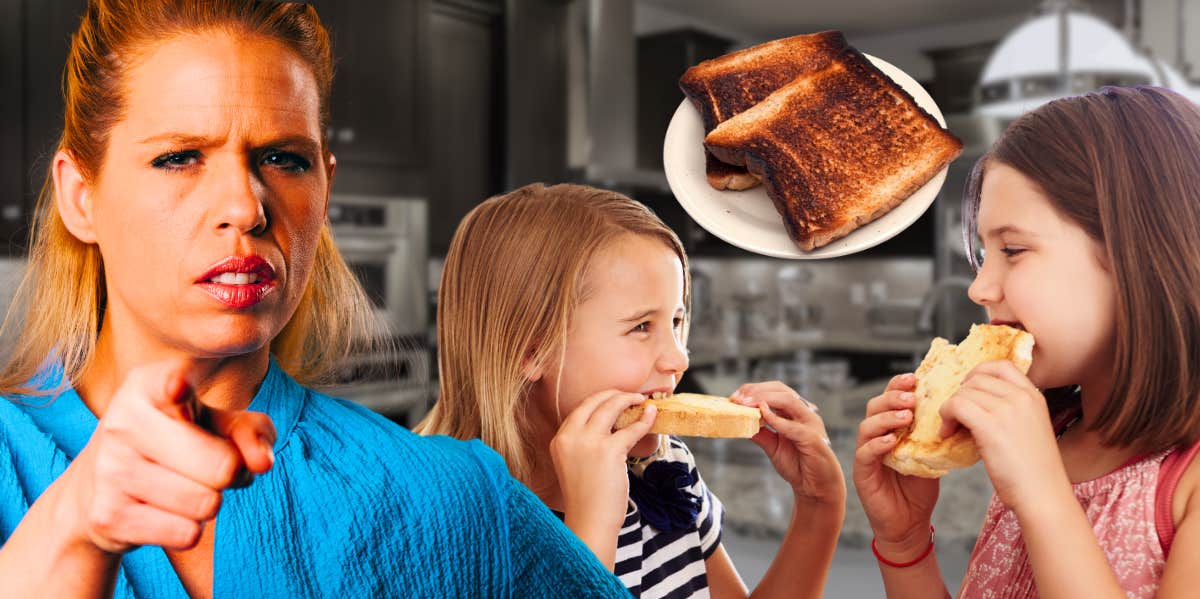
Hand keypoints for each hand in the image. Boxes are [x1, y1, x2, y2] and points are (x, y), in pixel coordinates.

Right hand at [57, 361, 275, 554]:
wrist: (96, 489)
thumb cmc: (176, 443)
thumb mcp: (217, 424)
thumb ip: (252, 431)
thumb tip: (262, 463)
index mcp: (150, 385)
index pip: (174, 381)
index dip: (180, 385)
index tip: (178, 388)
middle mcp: (124, 421)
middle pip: (224, 466)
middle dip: (231, 474)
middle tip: (209, 467)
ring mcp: (110, 469)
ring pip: (207, 504)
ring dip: (209, 503)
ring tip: (184, 487)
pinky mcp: (107, 516)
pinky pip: (186, 534)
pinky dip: (188, 529)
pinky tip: (162, 512)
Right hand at [550, 390, 654, 534]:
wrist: (590, 521)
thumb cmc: (586, 498)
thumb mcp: (575, 464)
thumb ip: (584, 443)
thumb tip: (612, 425)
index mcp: (560, 440)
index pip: (580, 408)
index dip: (599, 399)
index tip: (614, 397)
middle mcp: (570, 436)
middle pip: (594, 401)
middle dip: (615, 394)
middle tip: (631, 395)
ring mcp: (588, 442)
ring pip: (611, 407)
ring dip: (629, 399)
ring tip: (641, 400)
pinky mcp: (609, 450)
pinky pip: (631, 428)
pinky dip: (644, 419)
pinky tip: (651, 414)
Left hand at [733, 381, 844, 505]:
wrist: (815, 487)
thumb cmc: (797, 464)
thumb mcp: (772, 446)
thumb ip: (759, 433)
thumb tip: (739, 422)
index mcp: (795, 412)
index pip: (776, 390)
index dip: (754, 390)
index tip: (734, 398)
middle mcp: (804, 413)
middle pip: (781, 390)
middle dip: (757, 391)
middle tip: (737, 399)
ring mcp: (811, 424)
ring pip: (789, 400)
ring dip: (764, 398)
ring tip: (745, 403)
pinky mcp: (814, 439)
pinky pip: (793, 426)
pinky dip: (776, 419)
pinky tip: (762, 414)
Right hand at [852, 373, 938, 556]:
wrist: (910, 523)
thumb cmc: (920, 489)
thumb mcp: (931, 455)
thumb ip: (933, 434)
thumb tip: (954, 409)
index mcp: (892, 428)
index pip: (890, 399)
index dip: (898, 386)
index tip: (914, 378)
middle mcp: (876, 437)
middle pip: (875, 406)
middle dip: (892, 397)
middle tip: (911, 398)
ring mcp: (866, 454)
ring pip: (867, 426)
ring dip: (886, 418)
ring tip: (906, 417)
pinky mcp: (862, 472)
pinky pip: (865, 452)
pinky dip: (877, 444)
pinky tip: (892, 441)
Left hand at [938, 360, 1067, 512]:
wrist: (1043, 496)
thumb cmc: (1033, 471)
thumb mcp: (1028, 429)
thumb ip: (1009, 410)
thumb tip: (973, 401)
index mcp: (1034, 396)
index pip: (1000, 366)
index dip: (978, 374)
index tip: (968, 392)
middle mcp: (1022, 398)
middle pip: (976, 379)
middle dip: (961, 396)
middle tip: (957, 418)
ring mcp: (1007, 410)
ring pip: (963, 393)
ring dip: (950, 409)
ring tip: (952, 429)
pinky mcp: (991, 426)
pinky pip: (955, 406)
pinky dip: (945, 417)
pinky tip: (947, 434)